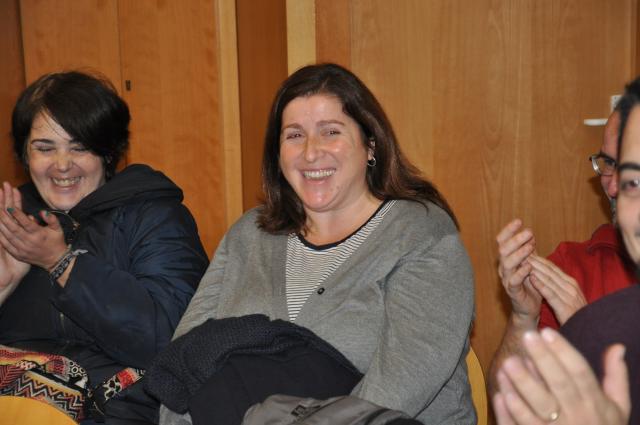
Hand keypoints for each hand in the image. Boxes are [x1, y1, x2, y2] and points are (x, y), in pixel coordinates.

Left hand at [0, 181, 67, 270]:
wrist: (55, 259)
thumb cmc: (56, 241)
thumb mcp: (58, 229)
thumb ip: (51, 219)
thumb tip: (42, 212)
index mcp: (39, 234)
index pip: (26, 223)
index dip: (18, 215)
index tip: (10, 207)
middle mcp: (29, 242)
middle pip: (14, 229)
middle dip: (5, 219)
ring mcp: (23, 249)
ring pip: (9, 237)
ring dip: (1, 227)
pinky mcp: (18, 255)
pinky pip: (7, 246)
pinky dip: (1, 238)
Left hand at [493, 329, 629, 424]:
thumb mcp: (618, 407)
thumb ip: (616, 376)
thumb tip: (617, 346)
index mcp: (595, 403)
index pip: (580, 372)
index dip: (564, 351)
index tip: (547, 332)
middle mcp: (577, 416)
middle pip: (559, 384)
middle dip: (543, 360)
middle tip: (527, 337)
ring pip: (538, 408)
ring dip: (523, 385)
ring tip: (507, 363)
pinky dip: (511, 413)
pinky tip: (500, 394)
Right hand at [496, 219, 540, 325]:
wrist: (528, 307)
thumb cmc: (530, 284)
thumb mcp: (530, 263)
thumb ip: (528, 251)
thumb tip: (529, 233)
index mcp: (506, 259)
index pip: (502, 241)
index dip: (508, 230)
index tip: (519, 221)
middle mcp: (503, 267)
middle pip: (503, 250)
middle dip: (515, 239)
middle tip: (529, 232)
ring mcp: (506, 279)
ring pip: (506, 263)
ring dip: (519, 253)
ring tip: (531, 247)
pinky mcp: (512, 291)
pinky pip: (513, 281)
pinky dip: (521, 272)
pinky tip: (530, 266)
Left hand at [528, 255, 586, 324]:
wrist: (588, 331)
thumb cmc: (575, 315)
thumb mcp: (568, 297)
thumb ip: (560, 287)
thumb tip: (548, 275)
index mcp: (572, 284)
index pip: (553, 269)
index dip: (540, 260)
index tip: (528, 253)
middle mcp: (571, 287)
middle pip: (550, 271)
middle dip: (536, 262)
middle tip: (522, 253)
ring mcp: (569, 296)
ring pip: (549, 279)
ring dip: (536, 270)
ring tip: (523, 262)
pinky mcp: (565, 307)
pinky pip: (550, 293)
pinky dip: (540, 284)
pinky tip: (531, 278)